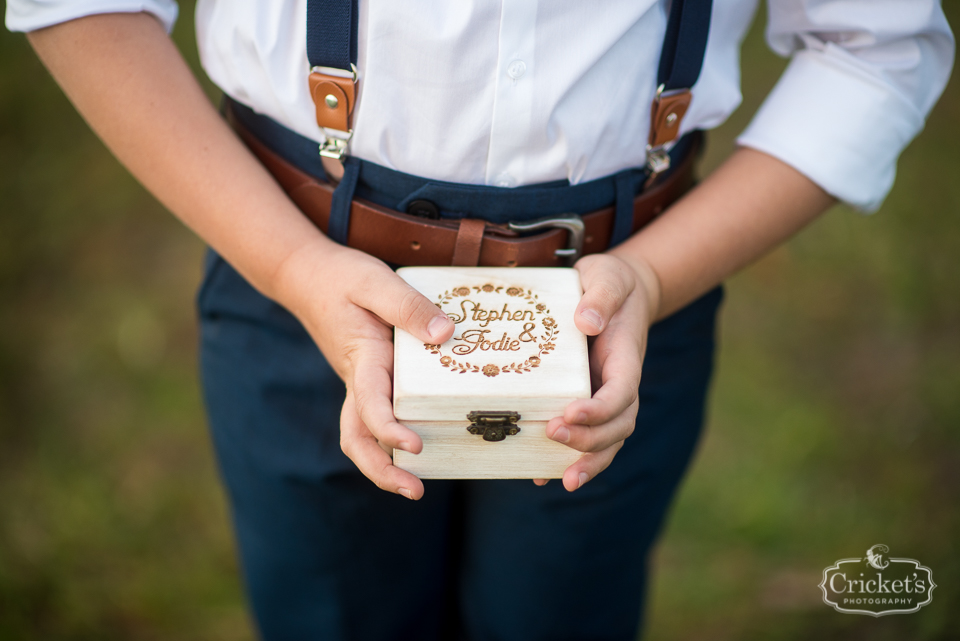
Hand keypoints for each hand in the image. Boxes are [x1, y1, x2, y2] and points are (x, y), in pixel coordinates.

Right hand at [272, 239, 454, 499]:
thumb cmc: (342, 277)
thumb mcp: (376, 282)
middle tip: (415, 492)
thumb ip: (408, 307)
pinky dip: (390, 440)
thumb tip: (444, 335)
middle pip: (358, 438)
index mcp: (362, 359)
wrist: (307, 276)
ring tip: (416, 487)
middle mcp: (358, 379)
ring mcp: (360, 383)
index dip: (390, 430)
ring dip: (384, 464)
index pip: (370, 404)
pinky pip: (376, 417)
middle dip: (382, 471)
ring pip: (363, 434)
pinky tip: (419, 445)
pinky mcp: (368, 380)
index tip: (413, 446)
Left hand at [539, 253, 660, 490]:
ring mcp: (604, 396)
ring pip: (607, 440)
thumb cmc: (609, 283)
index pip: (621, 392)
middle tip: (554, 436)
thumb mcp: (606, 276)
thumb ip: (600, 296)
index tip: (571, 412)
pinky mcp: (587, 402)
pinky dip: (566, 460)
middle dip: (590, 440)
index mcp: (626, 357)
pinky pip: (584, 437)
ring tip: (560, 479)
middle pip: (617, 426)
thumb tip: (586, 322)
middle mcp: (619, 384)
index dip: (600, 409)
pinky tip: (540, 475)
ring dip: (587, 461)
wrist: (616, 293)